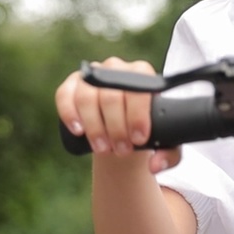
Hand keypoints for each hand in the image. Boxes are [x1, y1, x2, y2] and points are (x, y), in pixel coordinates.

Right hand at [54, 57, 181, 173]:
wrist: (122, 127)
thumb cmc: (145, 130)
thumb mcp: (164, 141)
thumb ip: (168, 155)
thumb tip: (154, 165)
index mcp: (142, 73)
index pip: (138, 88)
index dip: (137, 115)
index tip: (139, 139)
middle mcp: (116, 68)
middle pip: (111, 96)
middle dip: (116, 128)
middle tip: (122, 150)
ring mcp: (92, 74)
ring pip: (87, 97)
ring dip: (94, 126)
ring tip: (102, 148)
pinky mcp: (72, 84)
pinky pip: (64, 95)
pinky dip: (68, 113)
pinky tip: (77, 130)